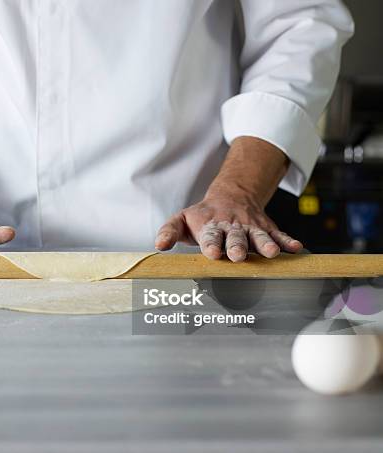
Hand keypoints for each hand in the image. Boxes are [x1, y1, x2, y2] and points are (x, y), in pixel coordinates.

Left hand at [155, 136, 302, 261]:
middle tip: (237, 256)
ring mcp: (251, 228)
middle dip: (237, 246)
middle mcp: (232, 227)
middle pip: (236, 237)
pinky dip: (287, 241)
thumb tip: (158, 246)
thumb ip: (169, 231)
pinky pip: (279, 234)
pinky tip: (296, 248)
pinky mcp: (267, 229)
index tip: (211, 253)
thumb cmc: (202, 216)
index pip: (210, 236)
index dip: (211, 244)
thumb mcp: (182, 220)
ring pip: (259, 236)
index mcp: (211, 226)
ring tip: (270, 253)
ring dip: (265, 245)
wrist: (231, 195)